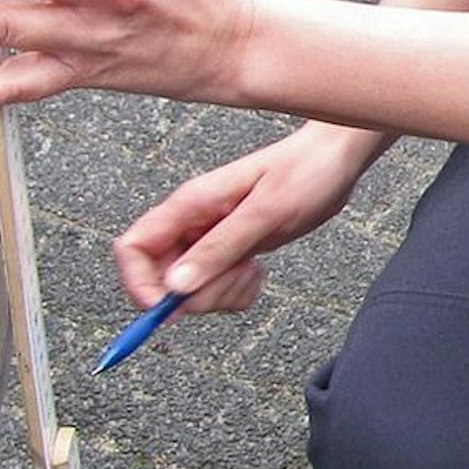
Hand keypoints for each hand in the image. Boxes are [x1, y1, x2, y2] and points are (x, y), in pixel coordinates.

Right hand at [112, 123, 389, 313]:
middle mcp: (191, 224)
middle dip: (195, 294)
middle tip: (236, 278)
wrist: (335, 162)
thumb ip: (219, 249)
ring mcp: (209, 239)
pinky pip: (216, 288)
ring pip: (191, 289)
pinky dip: (235, 293)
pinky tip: (257, 272)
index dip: (139, 283)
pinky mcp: (230, 251)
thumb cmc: (303, 174)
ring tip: (253, 270)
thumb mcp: (264, 214)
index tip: (169, 307)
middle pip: (161, 278)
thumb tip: (175, 286)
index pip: (133, 248)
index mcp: (188, 206)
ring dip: (221, 294)